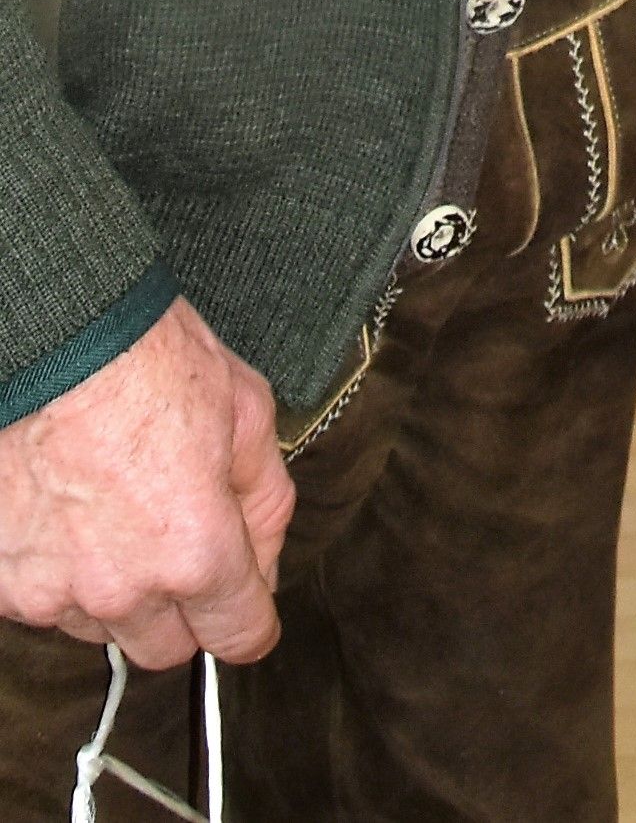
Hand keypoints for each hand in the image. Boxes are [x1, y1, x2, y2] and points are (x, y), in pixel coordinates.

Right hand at [0, 299, 292, 666]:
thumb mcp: (245, 410)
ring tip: (116, 512)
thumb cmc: (147, 357)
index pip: (239, 636)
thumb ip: (265, 500)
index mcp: (193, 552)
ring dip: (117, 590)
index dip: (251, 617)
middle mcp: (121, 588)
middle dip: (183, 609)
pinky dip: (60, 571)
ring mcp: (52, 589)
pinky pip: (45, 601)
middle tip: (179, 543)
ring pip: (101, 626)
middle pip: (166, 647)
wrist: (57, 332)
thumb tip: (264, 556)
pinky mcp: (3, 579)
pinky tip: (70, 513)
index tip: (245, 602)